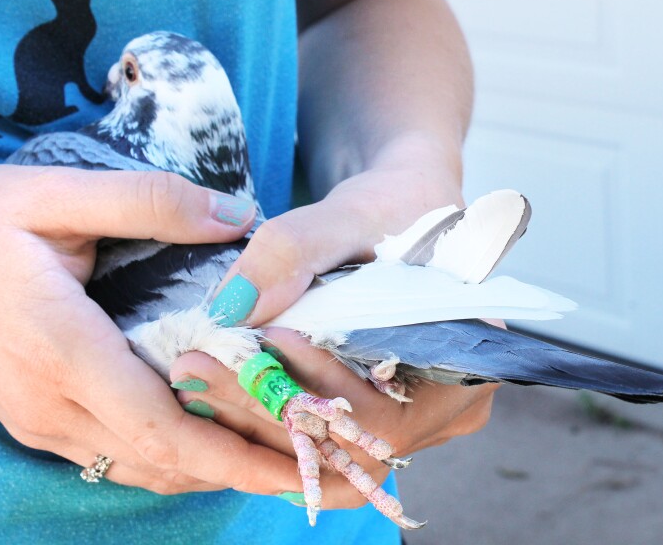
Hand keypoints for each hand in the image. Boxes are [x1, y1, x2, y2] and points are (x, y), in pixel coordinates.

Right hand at [0, 164, 332, 497]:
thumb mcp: (51, 194)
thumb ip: (149, 202)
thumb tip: (238, 218)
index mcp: (60, 348)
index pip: (160, 426)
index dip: (233, 454)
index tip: (294, 466)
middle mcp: (49, 404)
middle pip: (161, 459)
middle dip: (239, 468)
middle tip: (308, 461)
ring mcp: (38, 420)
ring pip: (140, 466)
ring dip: (209, 466)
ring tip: (274, 452)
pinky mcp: (33, 418)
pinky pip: (115, 454)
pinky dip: (170, 455)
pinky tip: (208, 436)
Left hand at [173, 137, 496, 508]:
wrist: (401, 211)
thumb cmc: (394, 207)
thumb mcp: (352, 213)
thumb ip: (296, 250)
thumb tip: (233, 306)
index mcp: (468, 369)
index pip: (388, 416)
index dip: (320, 392)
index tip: (263, 344)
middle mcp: (447, 412)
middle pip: (349, 445)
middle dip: (265, 410)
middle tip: (195, 368)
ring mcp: (409, 424)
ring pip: (324, 455)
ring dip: (251, 424)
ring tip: (194, 376)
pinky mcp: (369, 418)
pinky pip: (314, 444)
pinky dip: (261, 423)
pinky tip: (213, 391)